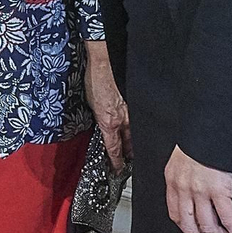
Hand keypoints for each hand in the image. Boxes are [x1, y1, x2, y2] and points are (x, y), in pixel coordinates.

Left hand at [83, 42, 129, 170]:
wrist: (104, 63)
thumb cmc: (94, 81)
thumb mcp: (91, 105)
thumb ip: (99, 119)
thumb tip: (103, 127)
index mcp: (109, 122)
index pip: (114, 148)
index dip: (116, 162)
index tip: (118, 170)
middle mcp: (123, 120)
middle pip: (130, 144)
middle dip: (130, 155)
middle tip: (130, 163)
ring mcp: (132, 112)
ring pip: (137, 133)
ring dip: (136, 142)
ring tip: (136, 150)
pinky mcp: (137, 104)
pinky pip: (139, 121)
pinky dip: (139, 127)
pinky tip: (140, 130)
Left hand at [165, 146, 231, 232]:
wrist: (207, 130)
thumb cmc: (197, 143)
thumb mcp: (180, 161)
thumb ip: (182, 179)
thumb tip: (189, 194)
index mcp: (172, 182)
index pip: (176, 216)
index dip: (189, 230)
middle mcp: (183, 190)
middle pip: (191, 227)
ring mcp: (200, 192)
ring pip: (209, 227)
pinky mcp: (218, 190)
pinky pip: (228, 219)